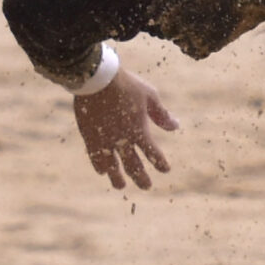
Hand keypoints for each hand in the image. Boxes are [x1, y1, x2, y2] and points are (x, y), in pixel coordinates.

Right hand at [73, 68, 178, 190]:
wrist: (97, 78)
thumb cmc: (126, 84)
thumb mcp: (149, 95)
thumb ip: (161, 114)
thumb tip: (175, 127)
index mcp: (139, 130)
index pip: (153, 154)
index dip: (160, 163)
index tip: (165, 169)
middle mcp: (122, 139)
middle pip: (133, 165)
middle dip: (140, 177)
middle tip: (146, 186)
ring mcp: (105, 139)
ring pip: (112, 165)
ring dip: (117, 177)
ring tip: (120, 186)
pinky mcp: (89, 135)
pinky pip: (95, 155)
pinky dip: (99, 164)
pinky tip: (101, 170)